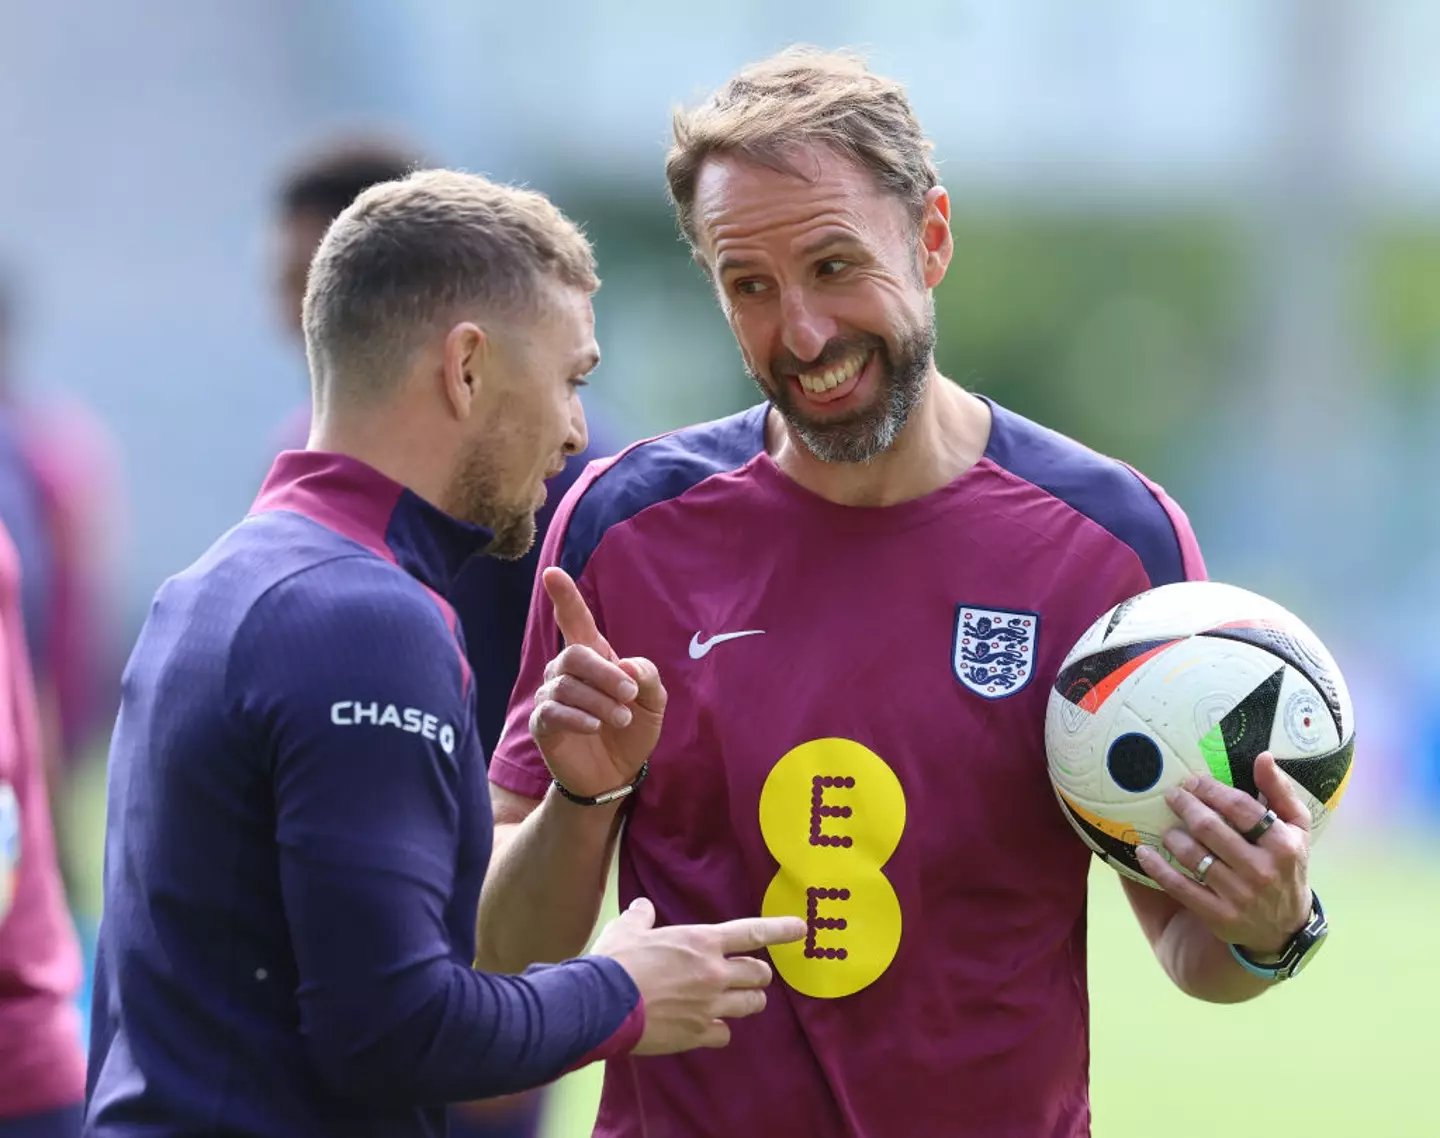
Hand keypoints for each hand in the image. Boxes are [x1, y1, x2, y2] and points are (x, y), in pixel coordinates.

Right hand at [528, 567, 665, 798]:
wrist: (616, 773)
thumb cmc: (632, 729)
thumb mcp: (653, 702)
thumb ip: (647, 677)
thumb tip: (625, 664)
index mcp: (593, 657)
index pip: (575, 621)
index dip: (564, 597)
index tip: (552, 572)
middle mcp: (566, 671)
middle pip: (575, 654)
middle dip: (605, 672)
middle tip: (629, 694)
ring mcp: (550, 696)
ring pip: (567, 685)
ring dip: (600, 701)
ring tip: (622, 719)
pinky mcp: (542, 724)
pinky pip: (552, 711)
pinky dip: (578, 717)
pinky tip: (595, 726)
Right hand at [590, 898, 806, 1053]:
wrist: (600, 1005)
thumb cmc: (615, 961)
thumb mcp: (627, 929)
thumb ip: (642, 917)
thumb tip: (643, 907)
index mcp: (702, 942)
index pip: (752, 933)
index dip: (780, 929)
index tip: (801, 928)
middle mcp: (713, 973)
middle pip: (759, 975)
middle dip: (758, 974)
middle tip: (747, 975)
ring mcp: (709, 1006)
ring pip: (751, 1005)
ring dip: (747, 1001)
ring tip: (736, 1000)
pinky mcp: (697, 1034)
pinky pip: (724, 1033)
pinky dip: (718, 1030)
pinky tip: (705, 1027)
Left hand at [1135, 753, 1312, 955]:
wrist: (1285, 927)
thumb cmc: (1286, 865)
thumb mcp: (1295, 829)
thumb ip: (1280, 792)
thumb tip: (1263, 756)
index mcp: (1283, 844)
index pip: (1239, 807)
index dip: (1211, 789)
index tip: (1192, 780)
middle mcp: (1262, 870)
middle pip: (1210, 828)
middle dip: (1185, 806)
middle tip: (1172, 796)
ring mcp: (1240, 896)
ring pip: (1193, 855)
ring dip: (1172, 836)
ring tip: (1167, 828)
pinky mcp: (1218, 916)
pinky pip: (1178, 886)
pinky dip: (1156, 867)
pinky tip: (1142, 852)